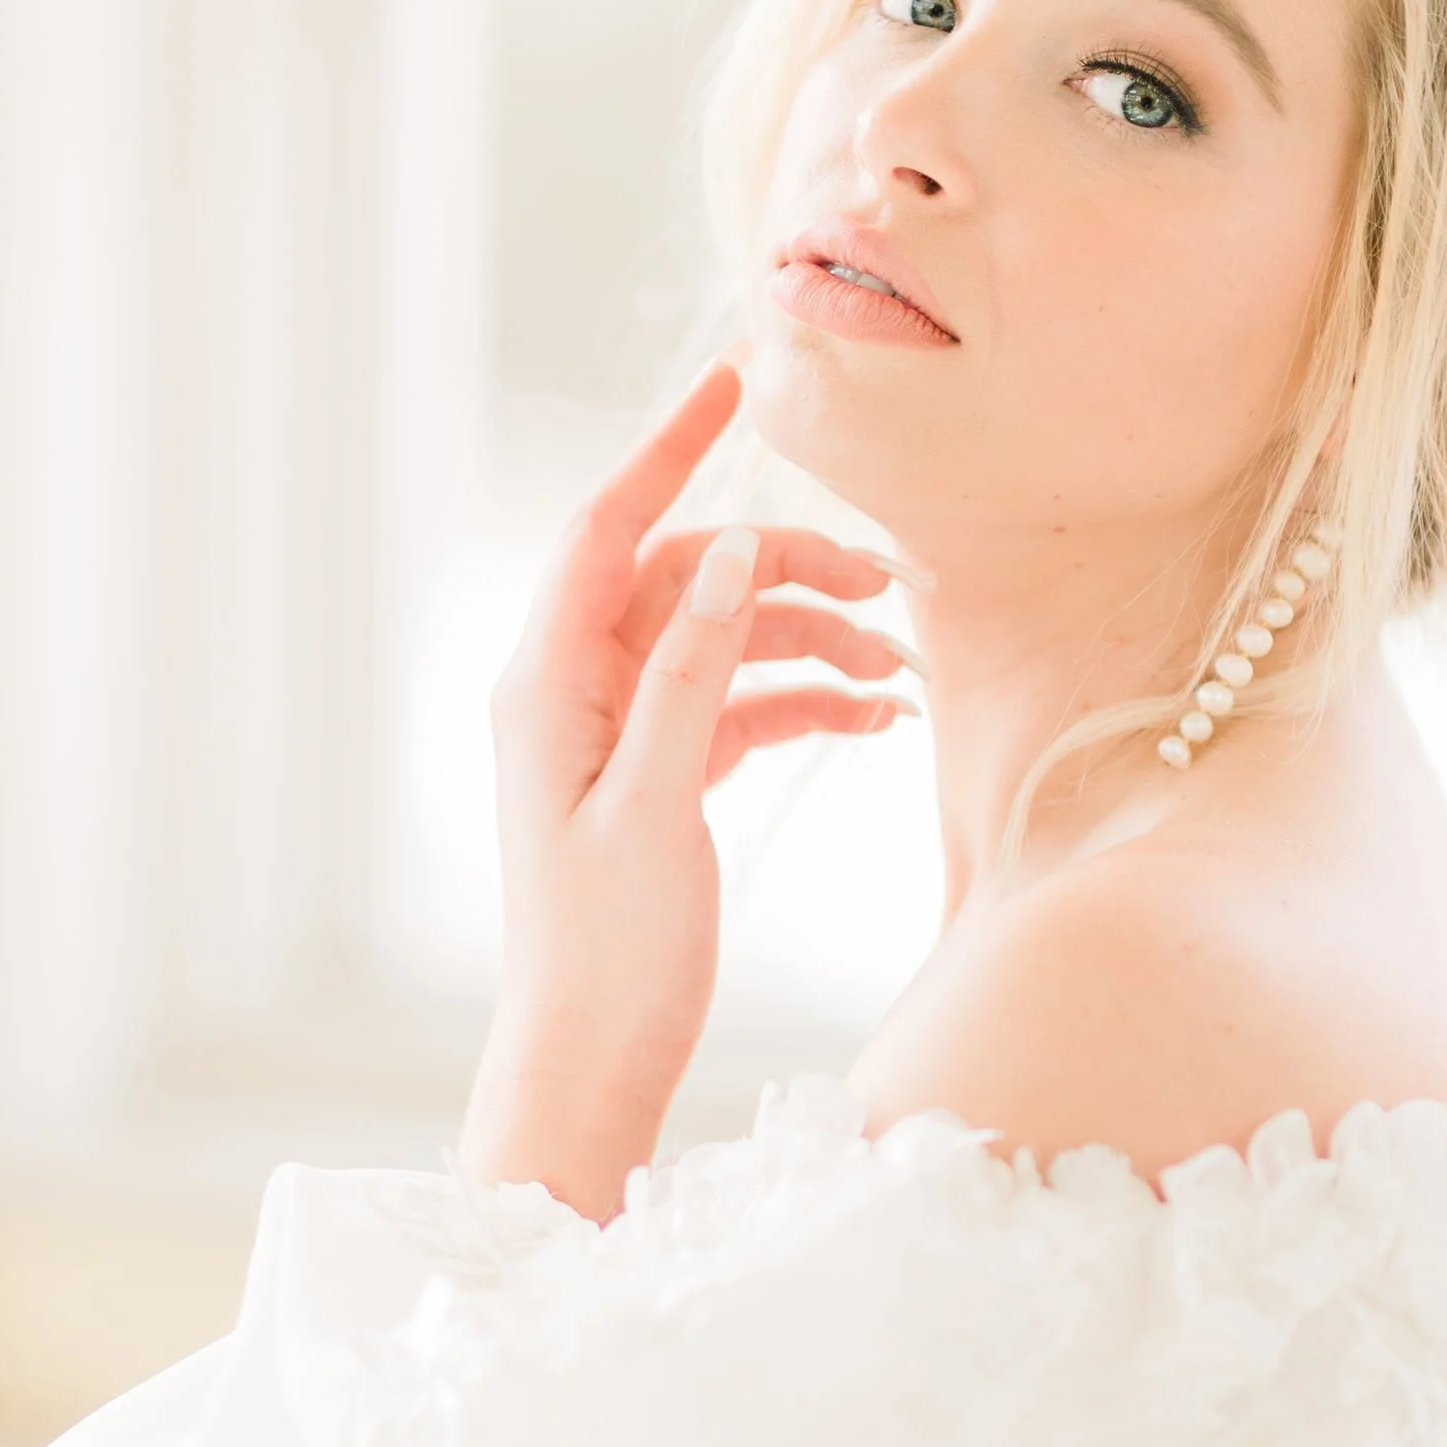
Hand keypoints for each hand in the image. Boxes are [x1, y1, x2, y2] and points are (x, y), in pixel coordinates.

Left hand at [459, 361, 917, 1212]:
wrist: (591, 1061)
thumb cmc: (607, 950)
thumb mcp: (652, 802)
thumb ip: (688, 674)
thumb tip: (733, 554)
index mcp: (546, 683)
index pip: (607, 530)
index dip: (670, 451)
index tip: (736, 385)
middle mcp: (574, 692)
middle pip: (689, 584)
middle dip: (790, 573)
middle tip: (891, 582)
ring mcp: (619, 733)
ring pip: (725, 642)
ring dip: (813, 643)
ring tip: (900, 673)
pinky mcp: (661, 776)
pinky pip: (737, 704)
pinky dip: (804, 700)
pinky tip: (874, 716)